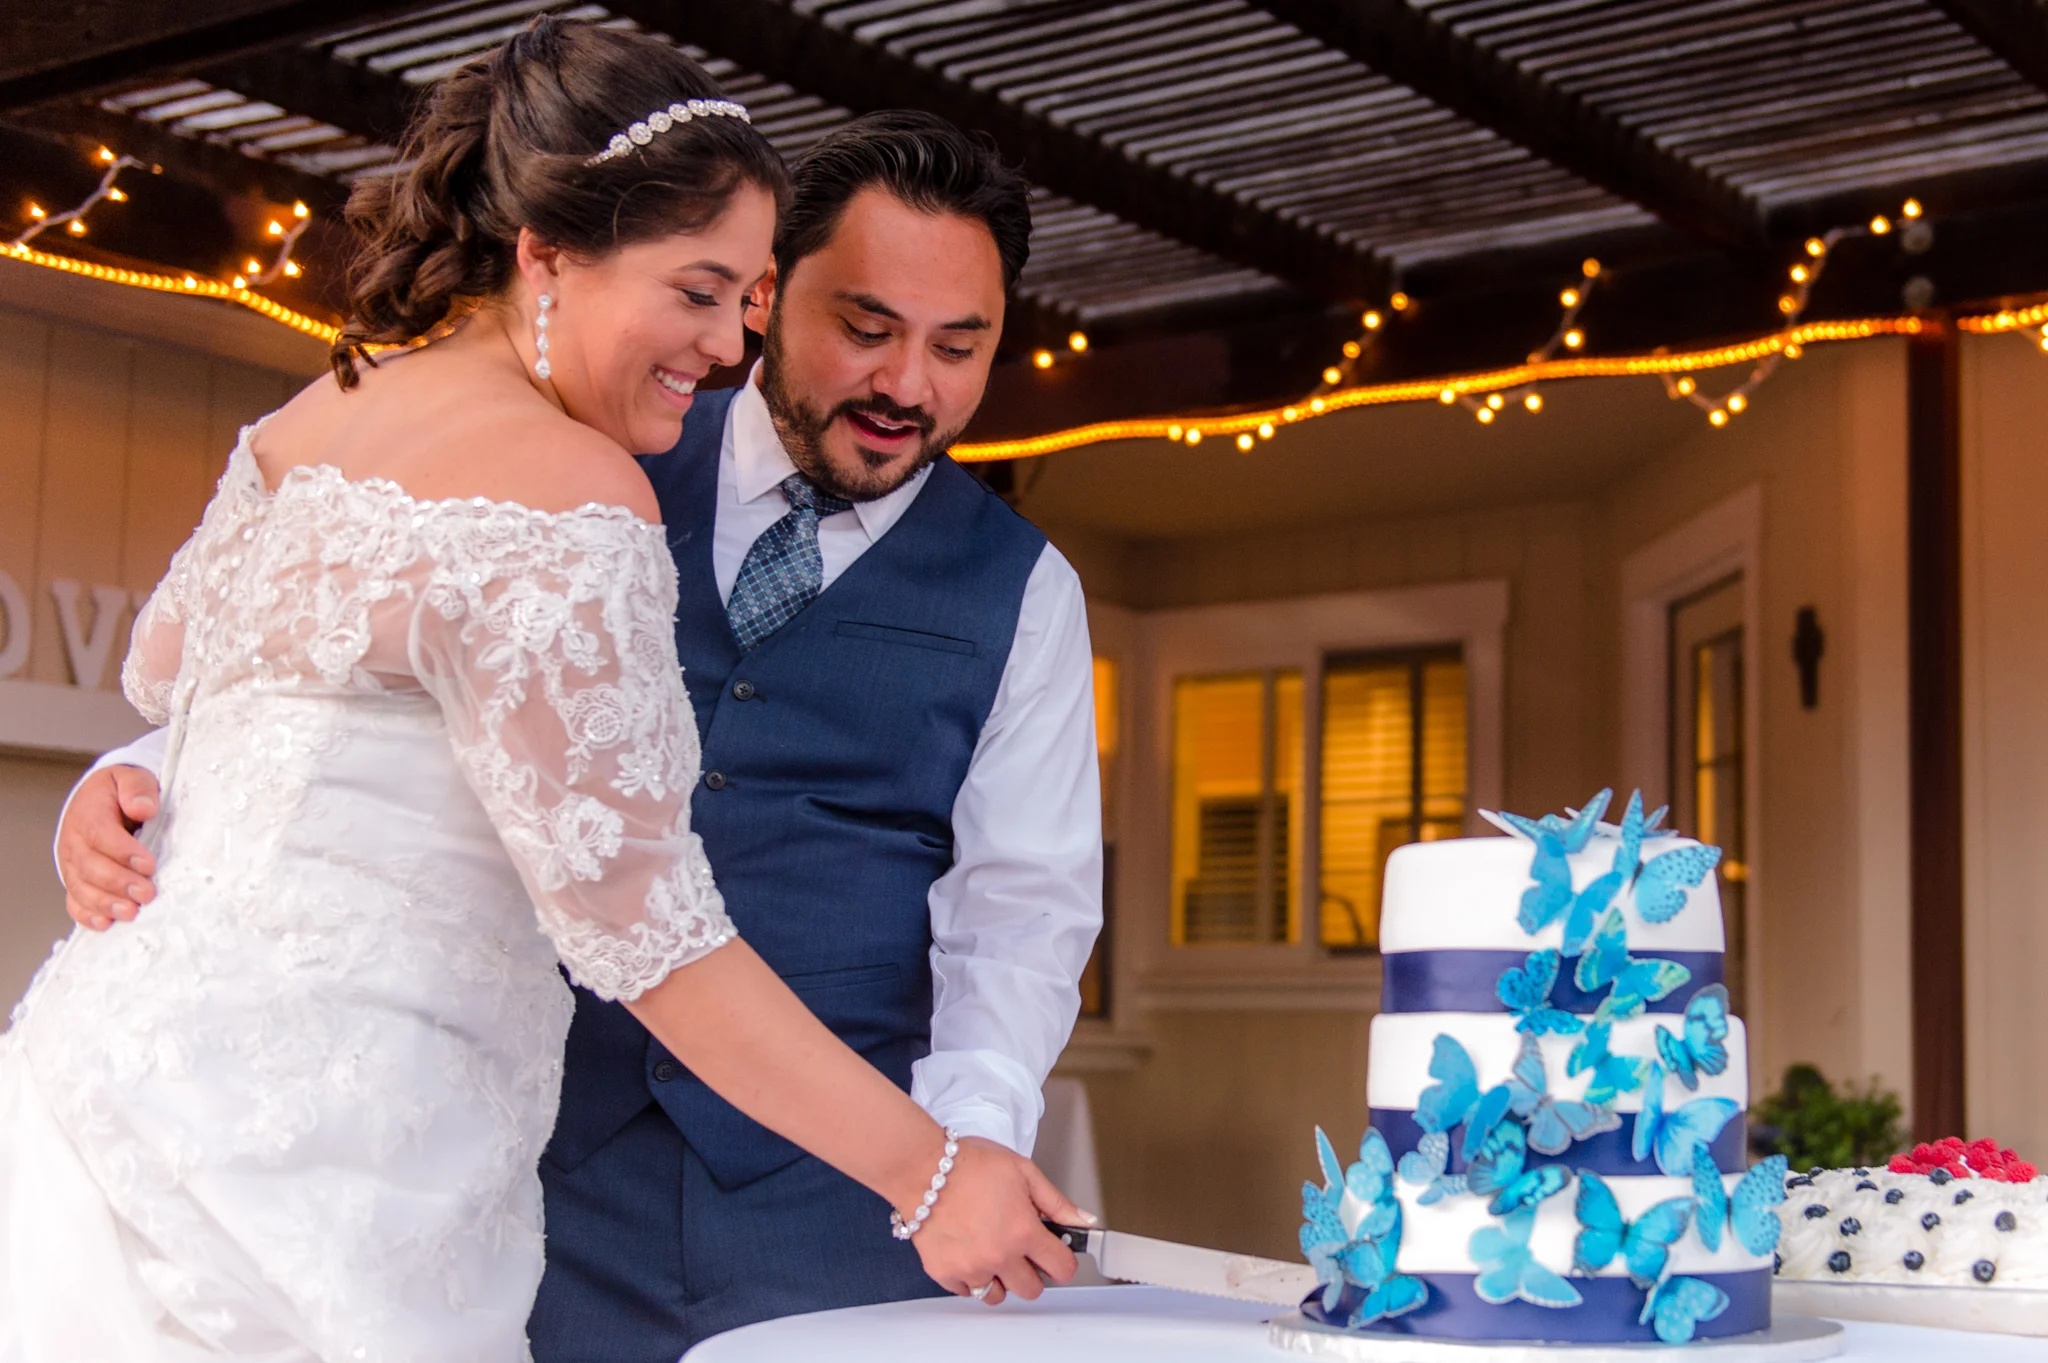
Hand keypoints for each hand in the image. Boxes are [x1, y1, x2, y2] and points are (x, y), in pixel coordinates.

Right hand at [56, 766, 159, 931]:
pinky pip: (76, 901)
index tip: (148, 864)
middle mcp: (75, 842)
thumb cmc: (120, 792)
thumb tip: (143, 808)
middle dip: (119, 882)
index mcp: (88, 814)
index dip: (123, 852)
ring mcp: (73, 864)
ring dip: (106, 903)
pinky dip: (88, 915)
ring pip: (82, 888)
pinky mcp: (77, 880)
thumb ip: (138, 788)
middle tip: (147, 893)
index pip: (100, 835)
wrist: (103, 799)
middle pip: (91, 867)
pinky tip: (105, 923)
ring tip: (131, 912)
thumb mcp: (131, 777)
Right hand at [908, 1136, 1090, 1306]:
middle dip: (1032, 1273)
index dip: (1063, 1260)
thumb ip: (1056, 1202)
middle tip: (1021, 1251)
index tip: (1056, 1254)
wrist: (924, 1169)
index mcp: (1023, 1232)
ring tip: (993, 1253)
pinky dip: (971, 1278)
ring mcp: (971, 1268)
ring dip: (1001, 1280)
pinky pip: (967, 1292)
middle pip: (1032, 1290)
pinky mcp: (945, 1273)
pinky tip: (970, 1253)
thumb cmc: (970, 1165)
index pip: (1061, 1268)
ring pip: (998, 1296)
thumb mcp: (1023, 1172)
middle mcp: (999, 1256)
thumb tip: (1083, 1221)